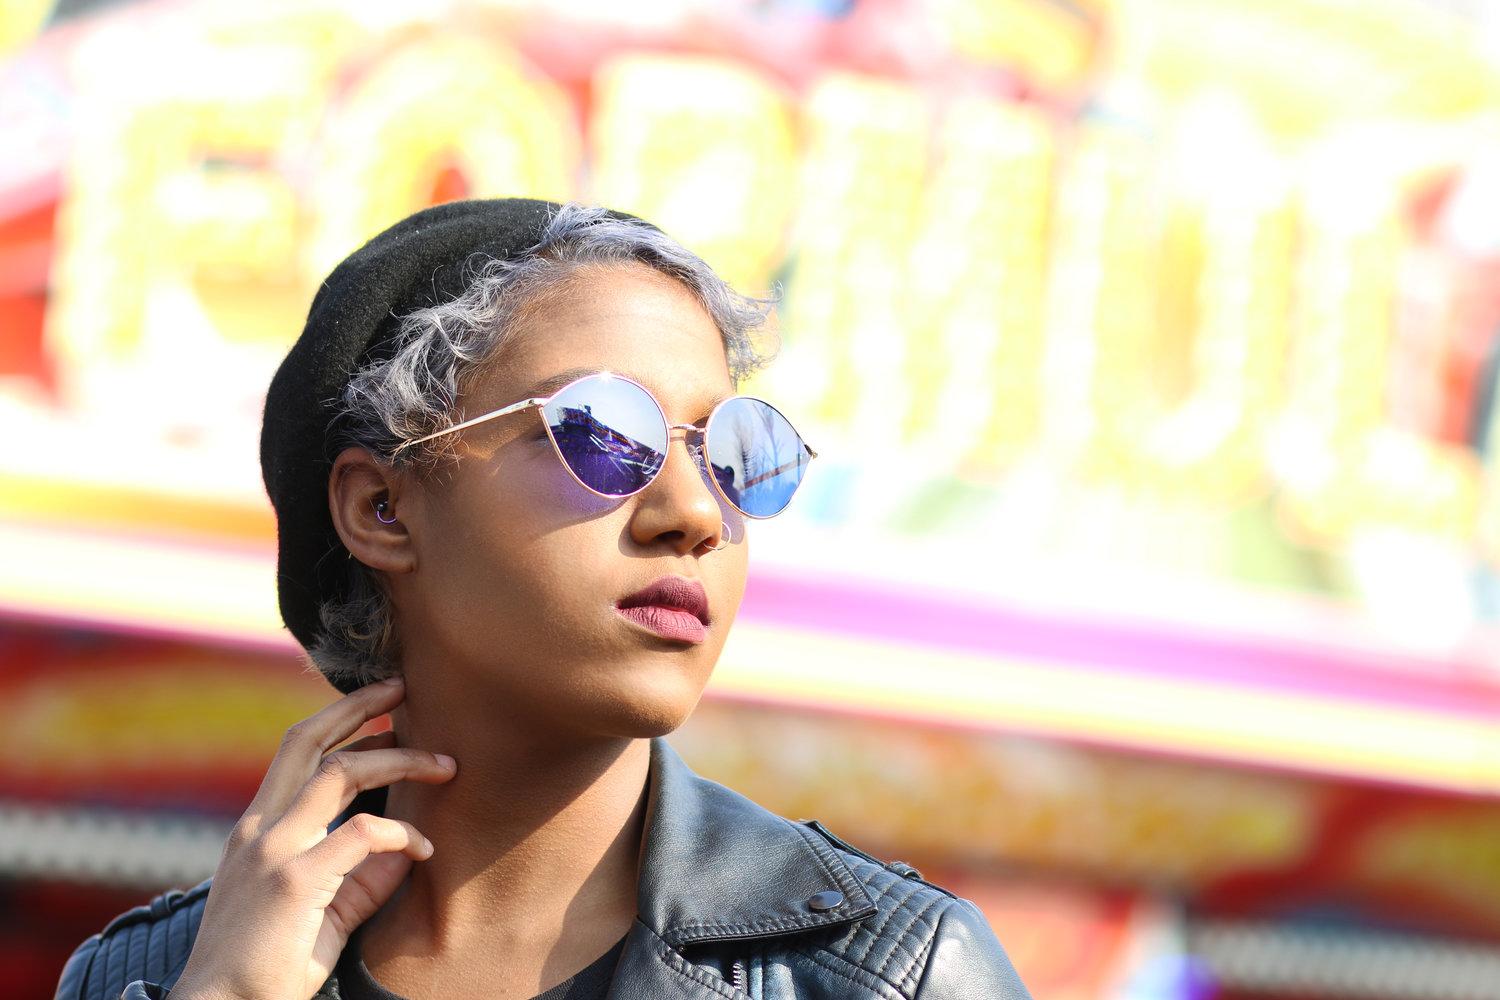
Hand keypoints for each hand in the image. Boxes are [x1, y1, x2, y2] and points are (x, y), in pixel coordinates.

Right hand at [169, 676, 455, 999]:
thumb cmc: (269, 968)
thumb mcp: (322, 908)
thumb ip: (361, 873)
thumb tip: (411, 845)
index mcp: (256, 830)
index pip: (296, 752)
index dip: (340, 721)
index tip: (384, 706)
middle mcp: (259, 829)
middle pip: (307, 739)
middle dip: (359, 703)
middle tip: (404, 685)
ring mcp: (274, 850)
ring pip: (341, 772)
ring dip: (401, 760)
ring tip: (446, 765)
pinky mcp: (295, 879)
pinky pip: (363, 833)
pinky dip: (402, 833)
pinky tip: (426, 851)